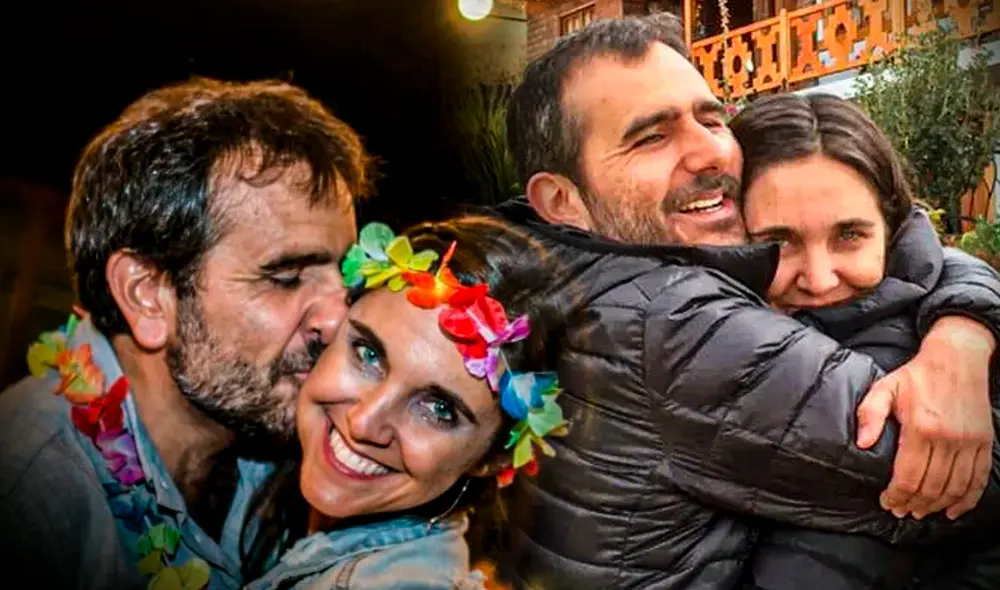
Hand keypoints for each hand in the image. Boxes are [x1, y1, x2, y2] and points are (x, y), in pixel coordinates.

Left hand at [856, 316, 994, 519]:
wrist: (957, 358)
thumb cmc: (916, 375)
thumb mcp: (885, 388)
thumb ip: (869, 415)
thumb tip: (862, 443)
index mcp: (921, 427)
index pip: (908, 476)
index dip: (896, 496)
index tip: (887, 503)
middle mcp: (948, 438)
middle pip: (931, 487)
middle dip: (914, 505)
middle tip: (901, 512)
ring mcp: (969, 441)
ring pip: (955, 488)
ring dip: (938, 506)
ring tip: (922, 512)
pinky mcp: (984, 441)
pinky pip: (979, 479)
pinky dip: (968, 499)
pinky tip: (954, 510)